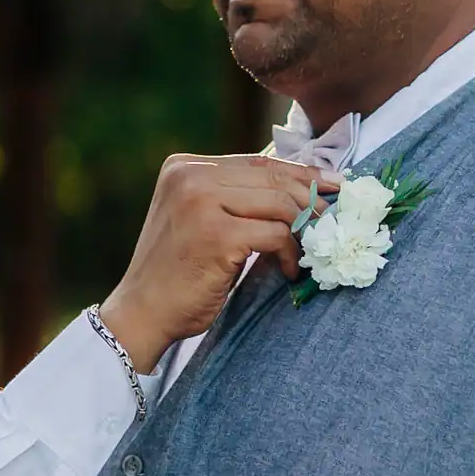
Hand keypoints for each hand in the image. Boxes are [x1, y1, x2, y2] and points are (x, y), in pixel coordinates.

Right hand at [100, 153, 339, 372]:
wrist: (141, 313)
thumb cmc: (176, 273)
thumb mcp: (199, 219)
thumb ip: (232, 197)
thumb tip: (299, 188)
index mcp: (183, 167)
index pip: (256, 161)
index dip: (300, 172)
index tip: (333, 183)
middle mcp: (189, 177)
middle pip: (272, 178)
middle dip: (311, 197)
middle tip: (333, 218)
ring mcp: (201, 203)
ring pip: (280, 204)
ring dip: (302, 230)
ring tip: (306, 252)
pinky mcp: (217, 235)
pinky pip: (277, 234)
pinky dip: (290, 253)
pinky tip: (287, 270)